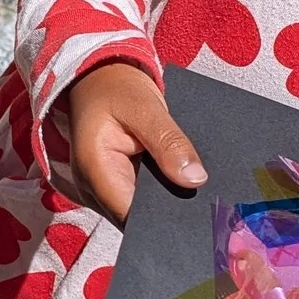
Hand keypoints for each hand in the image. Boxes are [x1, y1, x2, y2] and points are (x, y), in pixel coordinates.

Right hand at [59, 62, 207, 222]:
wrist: (96, 78)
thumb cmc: (115, 88)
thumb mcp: (145, 106)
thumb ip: (169, 142)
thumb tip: (195, 179)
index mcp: (94, 169)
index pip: (131, 216)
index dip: (164, 219)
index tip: (198, 213)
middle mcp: (91, 188)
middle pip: (134, 219)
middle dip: (168, 211)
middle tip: (207, 201)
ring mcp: (100, 190)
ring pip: (137, 212)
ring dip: (164, 202)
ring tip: (195, 188)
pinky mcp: (111, 186)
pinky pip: (136, 200)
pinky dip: (158, 193)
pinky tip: (180, 181)